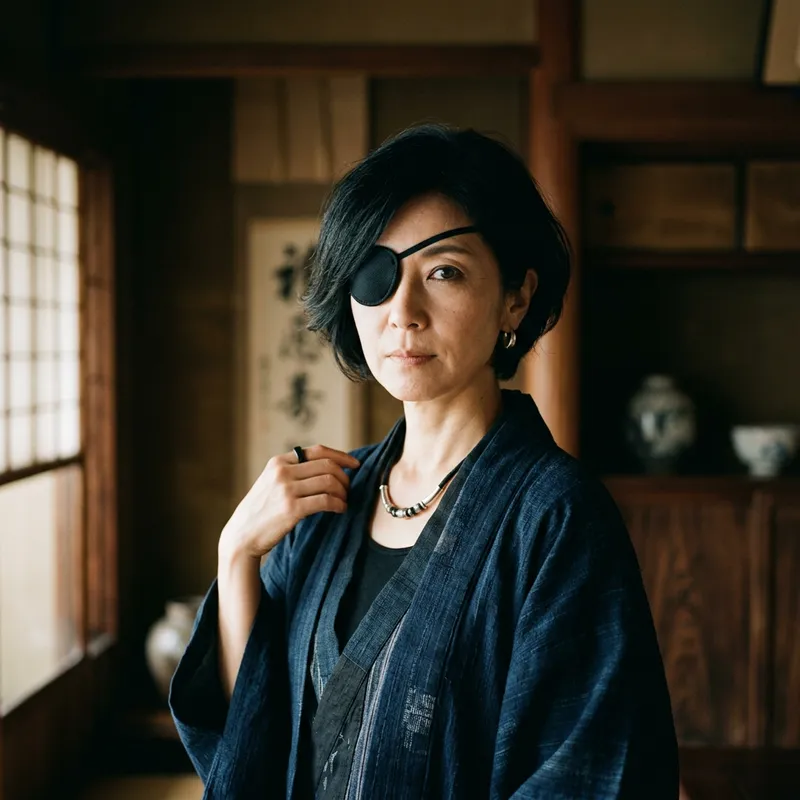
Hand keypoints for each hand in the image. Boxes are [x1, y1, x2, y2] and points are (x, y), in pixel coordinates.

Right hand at [219, 445, 360, 561]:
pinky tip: (340, 509)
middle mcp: (282, 472)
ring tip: (344, 501)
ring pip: (329, 482)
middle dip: (344, 477)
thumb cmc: (262, 511)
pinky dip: (338, 504)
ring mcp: (286, 490)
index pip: (318, 451)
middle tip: (349, 489)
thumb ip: (293, 472)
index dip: (341, 456)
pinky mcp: (291, 508)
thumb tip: (328, 468)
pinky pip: (325, 501)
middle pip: (327, 465)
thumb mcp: (272, 482)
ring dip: (343, 492)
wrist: (241, 535)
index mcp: (279, 462)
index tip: (355, 464)